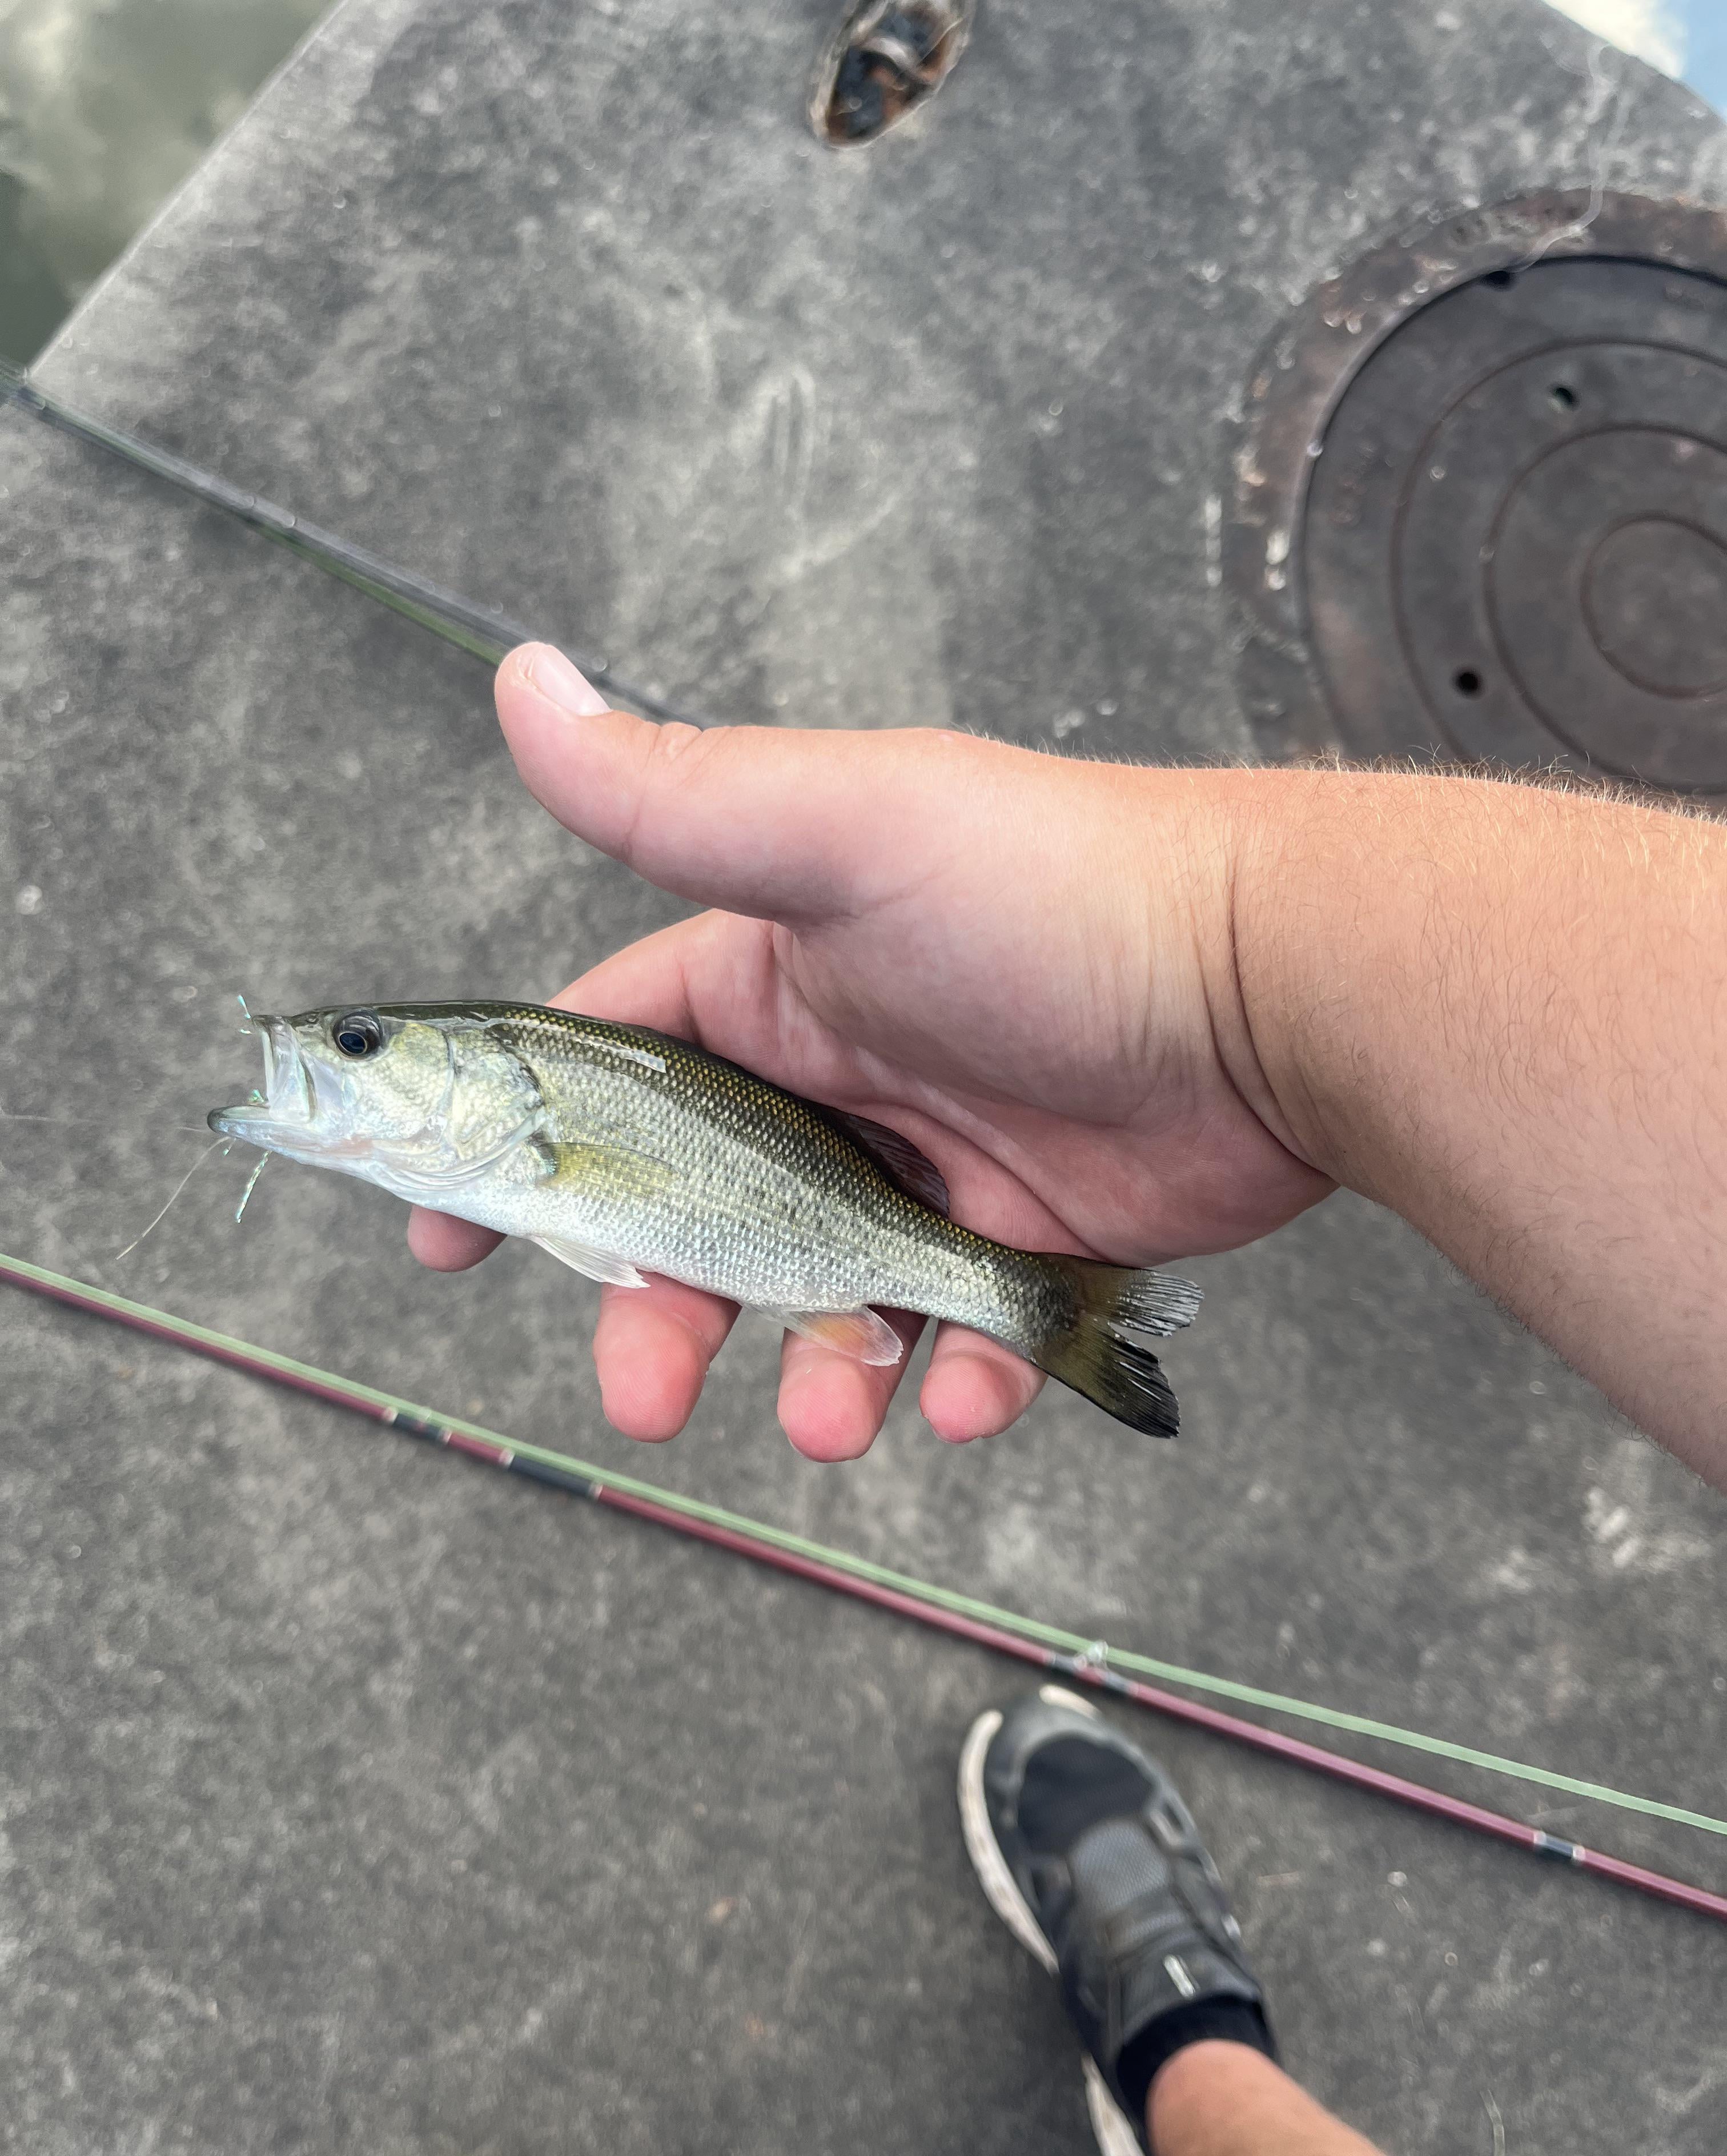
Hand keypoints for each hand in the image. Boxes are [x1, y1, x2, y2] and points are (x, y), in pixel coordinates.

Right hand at [410, 645, 1331, 1458]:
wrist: (1274, 988)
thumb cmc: (1060, 892)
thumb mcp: (844, 832)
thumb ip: (672, 797)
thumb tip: (522, 680)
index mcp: (771, 982)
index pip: (605, 1067)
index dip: (527, 1153)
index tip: (451, 1239)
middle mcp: (839, 1075)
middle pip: (700, 1218)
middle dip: (658, 1311)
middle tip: (644, 1389)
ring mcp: (932, 1162)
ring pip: (822, 1300)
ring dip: (811, 1371)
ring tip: (836, 1412)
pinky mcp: (1027, 1237)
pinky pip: (959, 1335)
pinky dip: (954, 1380)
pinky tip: (967, 1395)